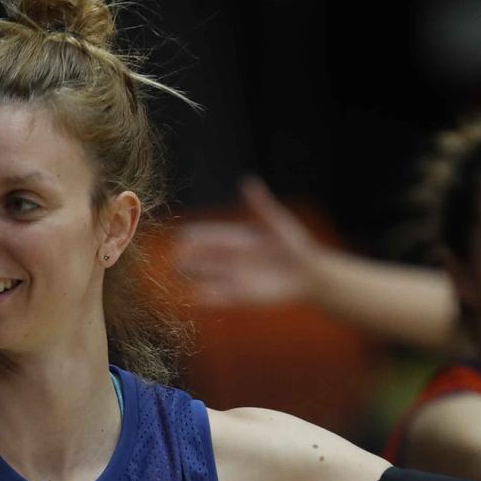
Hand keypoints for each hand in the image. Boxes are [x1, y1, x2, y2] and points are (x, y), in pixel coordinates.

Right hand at [173, 176, 317, 307]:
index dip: (196, 235)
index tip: (181, 236)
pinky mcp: (243, 295)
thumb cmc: (297, 245)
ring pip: (207, 276)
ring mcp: (236, 276)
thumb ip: (262, 207)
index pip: (211, 235)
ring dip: (191, 277)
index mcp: (238, 238)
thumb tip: (247, 182)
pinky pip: (220, 297)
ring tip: (173, 278)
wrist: (310, 274)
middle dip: (187, 257)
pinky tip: (193, 298)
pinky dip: (207, 297)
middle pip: (203, 257)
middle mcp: (232, 258)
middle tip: (170, 259)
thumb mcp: (280, 224)